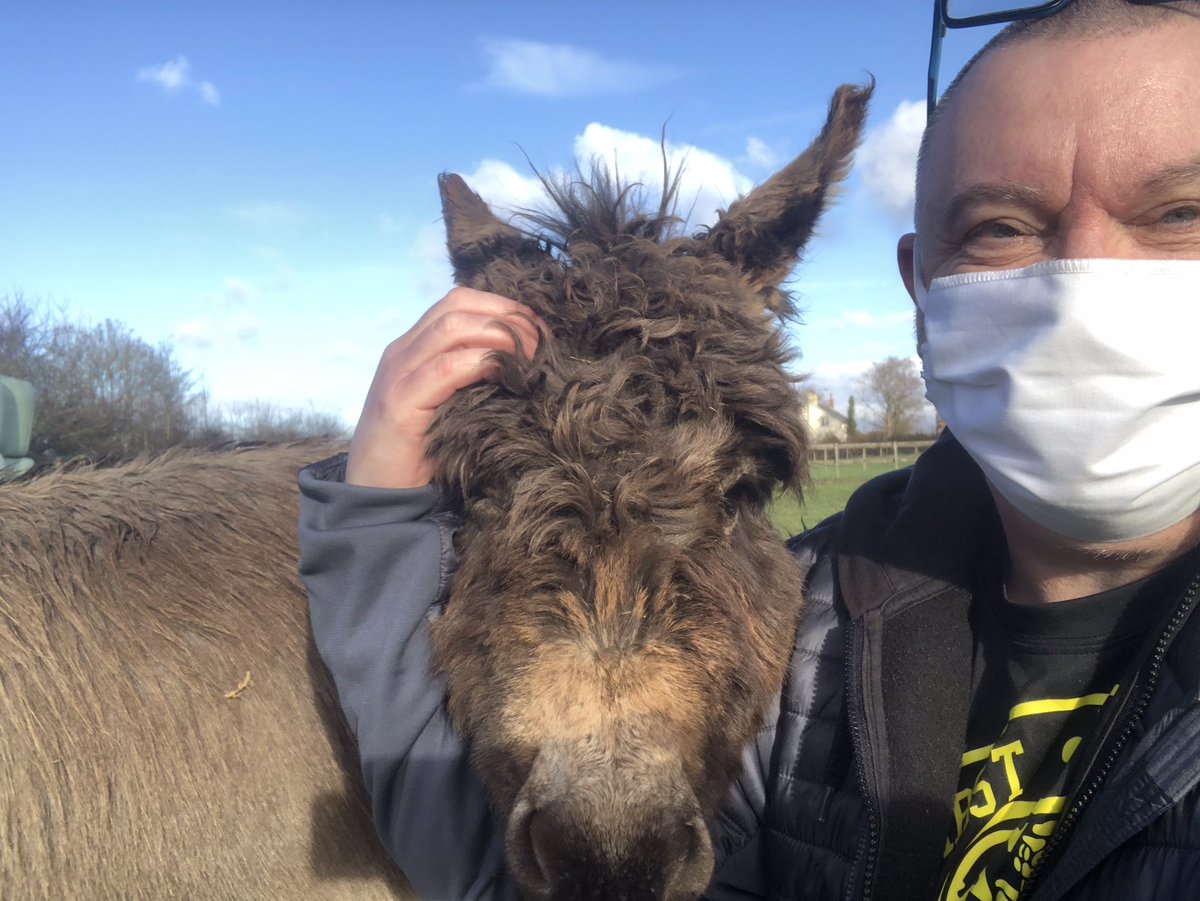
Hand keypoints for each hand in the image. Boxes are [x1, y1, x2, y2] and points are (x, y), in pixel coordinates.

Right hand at [346, 287, 540, 488]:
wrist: (375, 498)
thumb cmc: (422, 455)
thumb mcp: (450, 406)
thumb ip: (471, 380)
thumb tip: (526, 365)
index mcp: (413, 349)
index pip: (459, 303)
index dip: (502, 307)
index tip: (537, 330)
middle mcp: (402, 352)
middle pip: (457, 305)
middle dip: (506, 316)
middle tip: (540, 342)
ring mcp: (397, 374)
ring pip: (451, 327)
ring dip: (499, 335)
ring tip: (528, 358)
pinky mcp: (398, 402)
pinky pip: (445, 368)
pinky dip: (480, 363)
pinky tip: (505, 376)